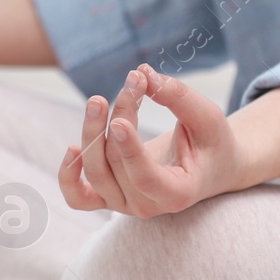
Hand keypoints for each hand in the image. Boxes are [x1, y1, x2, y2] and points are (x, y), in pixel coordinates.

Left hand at [58, 64, 242, 216]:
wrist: (209, 167)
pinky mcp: (108, 196)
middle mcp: (147, 205)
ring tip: (98, 101)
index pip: (145, 178)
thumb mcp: (208, 118)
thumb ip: (179, 97)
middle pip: (117, 162)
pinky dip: (68, 177)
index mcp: (177, 194)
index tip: (119, 120)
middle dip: (121, 115)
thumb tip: (143, 73)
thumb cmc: (211, 143)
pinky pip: (77, 197)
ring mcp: (124, 204)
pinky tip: (71, 148)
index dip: (130, 151)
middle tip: (134, 80)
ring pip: (95, 172)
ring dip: (92, 132)